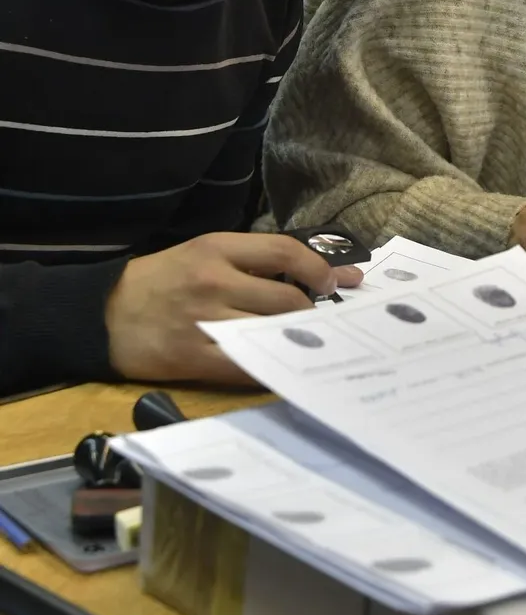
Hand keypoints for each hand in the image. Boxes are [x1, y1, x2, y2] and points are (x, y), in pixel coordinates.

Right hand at [105, 233, 361, 384]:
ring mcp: (206, 319)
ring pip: (275, 330)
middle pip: (288, 296)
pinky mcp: (196, 356)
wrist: (103, 315)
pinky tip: (283, 366)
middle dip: (313, 311)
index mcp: (217, 248)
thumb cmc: (159, 282)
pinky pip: (249, 364)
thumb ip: (250, 262)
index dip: (318, 268)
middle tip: (323, 320)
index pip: (285, 251)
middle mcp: (215, 280)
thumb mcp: (201, 255)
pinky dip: (272, 366)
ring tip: (305, 342)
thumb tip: (310, 274)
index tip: (333, 283)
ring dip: (298, 338)